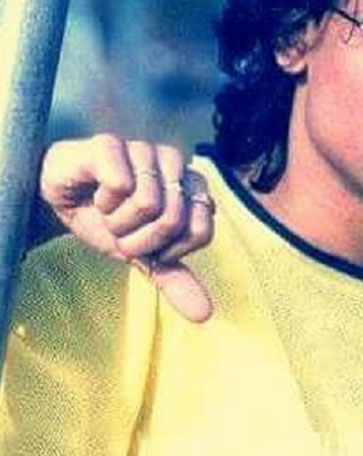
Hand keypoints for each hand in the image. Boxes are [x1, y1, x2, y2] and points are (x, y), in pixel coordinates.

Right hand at [40, 133, 214, 321]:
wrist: (61, 196)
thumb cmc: (107, 219)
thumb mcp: (141, 255)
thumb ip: (174, 278)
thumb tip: (205, 314)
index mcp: (194, 189)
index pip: (200, 232)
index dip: (166, 249)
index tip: (145, 243)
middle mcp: (177, 164)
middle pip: (173, 220)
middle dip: (138, 239)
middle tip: (120, 228)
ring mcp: (147, 150)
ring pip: (148, 204)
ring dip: (118, 221)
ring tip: (108, 209)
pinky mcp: (114, 143)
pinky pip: (119, 184)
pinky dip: (102, 200)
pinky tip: (96, 191)